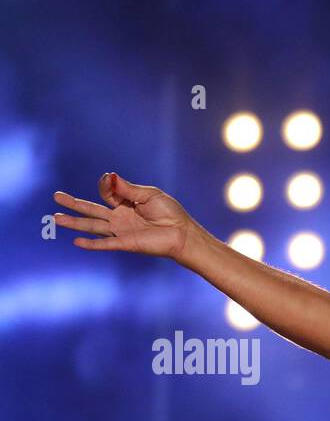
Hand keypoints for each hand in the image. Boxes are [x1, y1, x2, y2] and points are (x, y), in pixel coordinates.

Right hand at [52, 173, 194, 261]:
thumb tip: (109, 177)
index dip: (107, 185)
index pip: (108, 192)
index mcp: (127, 202)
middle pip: (92, 209)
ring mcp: (122, 230)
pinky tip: (77, 242)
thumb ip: (128, 188)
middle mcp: (121, 216)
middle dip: (74, 203)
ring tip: (56, 218)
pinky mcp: (126, 243)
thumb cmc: (171, 213)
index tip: (110, 180)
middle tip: (56, 196)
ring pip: (94, 225)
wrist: (183, 234)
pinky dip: (92, 244)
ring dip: (75, 222)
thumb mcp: (149, 195)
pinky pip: (106, 243)